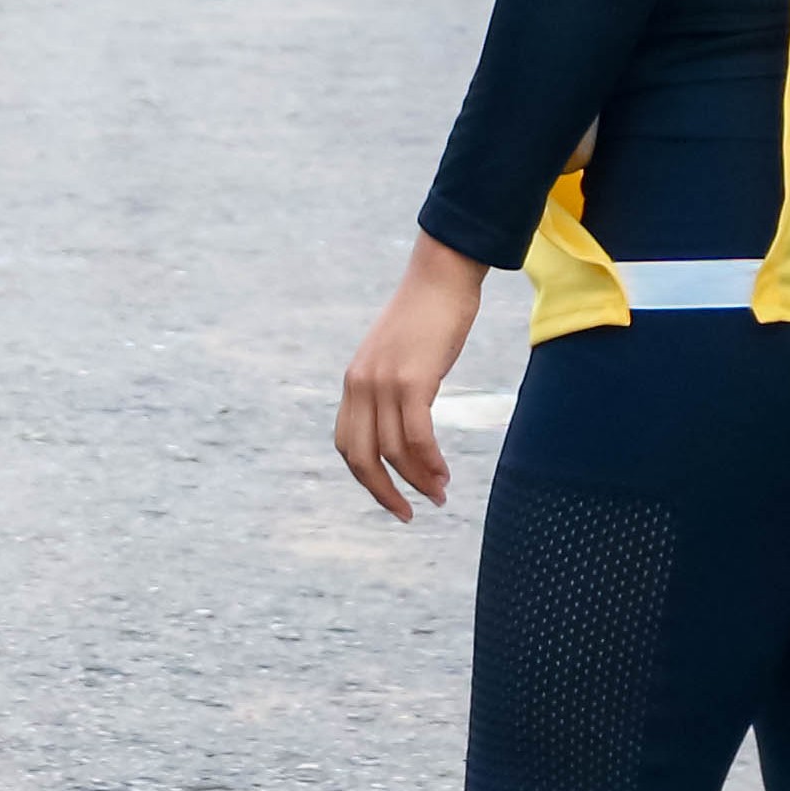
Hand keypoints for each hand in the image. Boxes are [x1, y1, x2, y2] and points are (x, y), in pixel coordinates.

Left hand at [332, 237, 493, 518]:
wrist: (440, 277)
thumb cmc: (426, 317)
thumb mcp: (398, 358)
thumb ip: (392, 389)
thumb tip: (405, 423)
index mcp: (352, 384)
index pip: (346, 445)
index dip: (366, 477)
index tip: (390, 496)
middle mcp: (360, 386)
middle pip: (359, 457)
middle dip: (382, 492)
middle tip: (407, 513)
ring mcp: (384, 383)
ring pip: (391, 451)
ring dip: (416, 479)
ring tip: (439, 494)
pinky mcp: (412, 379)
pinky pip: (416, 435)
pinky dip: (429, 461)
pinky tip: (443, 473)